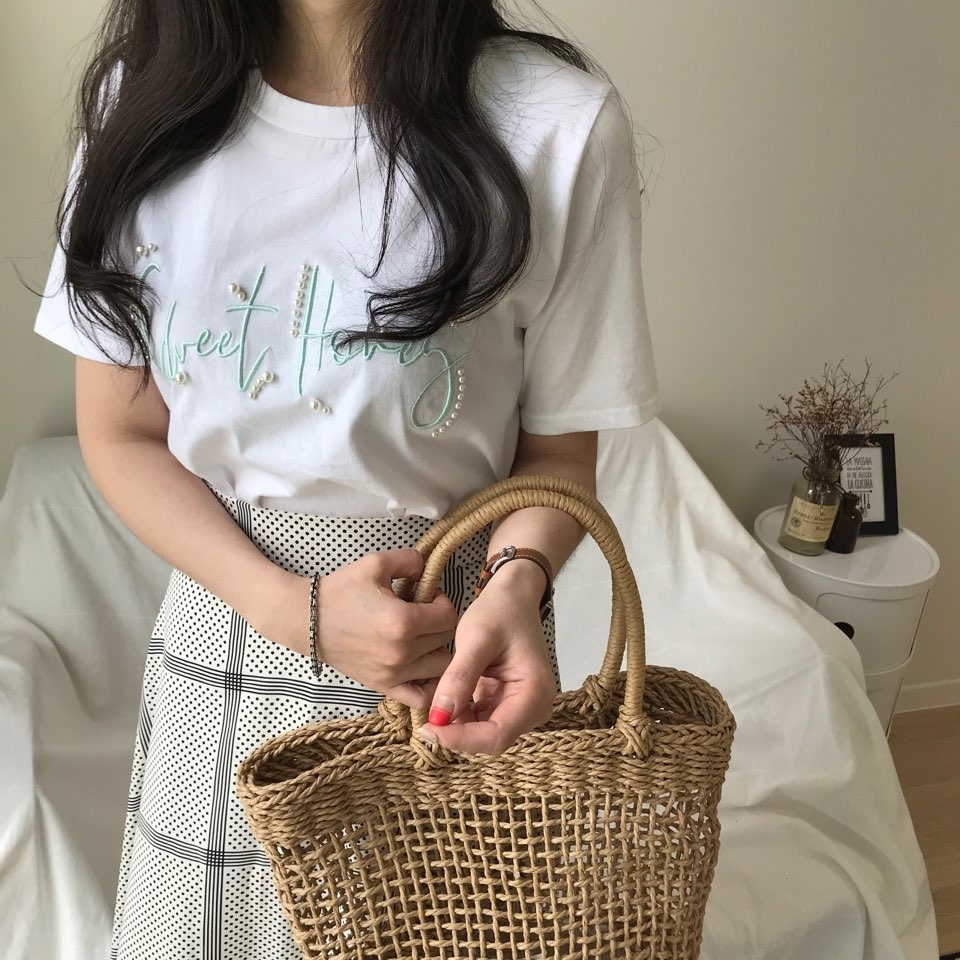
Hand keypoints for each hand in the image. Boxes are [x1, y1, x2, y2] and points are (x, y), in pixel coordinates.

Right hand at [259, 550, 458, 710]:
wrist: (307, 620)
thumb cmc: (340, 590)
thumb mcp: (376, 564)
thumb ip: (411, 560)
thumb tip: (430, 569)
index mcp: (403, 621)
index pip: (449, 615)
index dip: (442, 600)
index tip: (426, 595)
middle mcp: (402, 652)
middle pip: (447, 640)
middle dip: (440, 623)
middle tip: (423, 613)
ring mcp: (393, 674)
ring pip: (441, 668)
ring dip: (437, 650)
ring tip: (421, 637)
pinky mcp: (383, 686)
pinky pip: (420, 697)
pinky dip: (428, 685)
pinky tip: (420, 666)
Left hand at [416, 561, 556, 755]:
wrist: (514, 597)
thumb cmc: (499, 611)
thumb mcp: (476, 639)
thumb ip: (460, 677)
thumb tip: (439, 716)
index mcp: (535, 693)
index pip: (496, 735)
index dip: (460, 738)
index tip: (428, 728)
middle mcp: (535, 708)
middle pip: (492, 740)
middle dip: (458, 734)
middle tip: (424, 721)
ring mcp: (523, 709)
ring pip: (485, 735)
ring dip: (458, 727)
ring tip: (434, 706)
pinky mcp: (509, 704)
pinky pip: (484, 722)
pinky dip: (463, 717)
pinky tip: (447, 700)